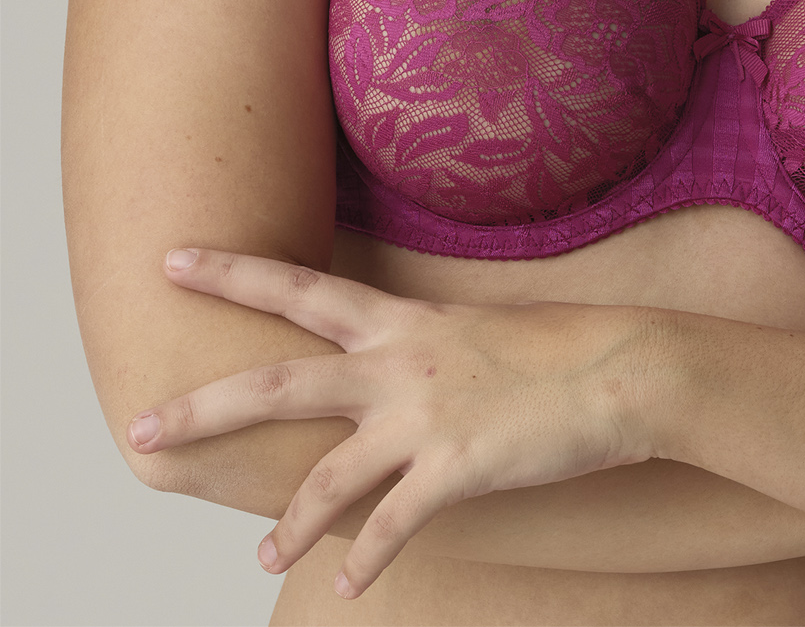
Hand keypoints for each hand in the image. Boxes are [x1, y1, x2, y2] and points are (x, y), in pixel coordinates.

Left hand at [125, 250, 657, 598]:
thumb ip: (430, 352)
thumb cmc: (563, 347)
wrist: (624, 369)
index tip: (176, 260)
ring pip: (323, 479)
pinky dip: (363, 559)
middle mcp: (400, 365)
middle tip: (139, 431)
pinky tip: (349, 585)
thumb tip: (403, 378)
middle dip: (203, 409)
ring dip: (286, 524)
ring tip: (262, 555)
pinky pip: (389, 527)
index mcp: (406, 323)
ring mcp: (423, 418)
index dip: (236, 274)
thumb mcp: (482, 331)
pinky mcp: (454, 468)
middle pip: (278, 385)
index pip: (304, 290)